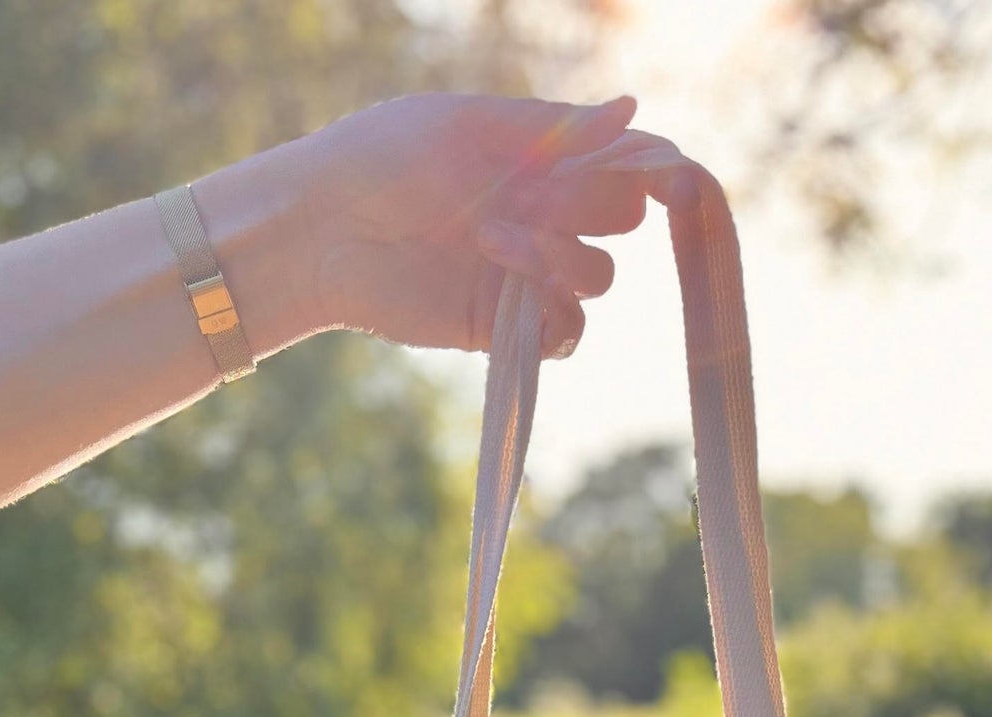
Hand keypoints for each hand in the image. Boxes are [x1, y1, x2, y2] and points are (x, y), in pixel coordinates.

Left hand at [197, 93, 663, 361]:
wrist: (325, 230)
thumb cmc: (385, 158)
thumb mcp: (472, 124)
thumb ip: (554, 126)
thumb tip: (633, 108)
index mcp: (538, 158)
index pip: (621, 164)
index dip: (651, 170)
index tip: (666, 173)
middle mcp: (541, 214)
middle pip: (621, 219)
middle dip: (591, 205)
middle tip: (531, 196)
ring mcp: (525, 273)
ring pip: (599, 277)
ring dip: (563, 256)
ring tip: (497, 239)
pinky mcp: (505, 326)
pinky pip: (568, 333)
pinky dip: (555, 312)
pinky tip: (512, 282)